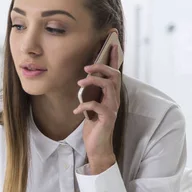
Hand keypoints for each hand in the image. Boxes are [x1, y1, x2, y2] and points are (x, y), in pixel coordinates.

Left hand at [73, 45, 120, 173]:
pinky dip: (84, 106)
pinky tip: (76, 111)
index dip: (114, 59)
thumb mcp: (90, 106)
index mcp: (110, 95)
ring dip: (93, 82)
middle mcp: (114, 99)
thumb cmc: (93, 126)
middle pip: (114, 76)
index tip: (112, 44)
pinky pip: (97, 106)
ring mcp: (112, 108)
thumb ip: (90, 94)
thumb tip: (82, 81)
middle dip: (101, 68)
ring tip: (79, 84)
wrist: (97, 147)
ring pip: (108, 87)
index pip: (115, 73)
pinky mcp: (107, 118)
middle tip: (86, 68)